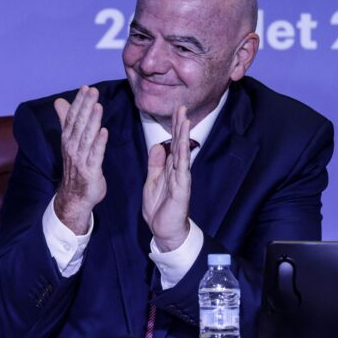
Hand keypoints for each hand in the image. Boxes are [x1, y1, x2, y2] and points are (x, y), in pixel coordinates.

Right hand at [53, 86, 108, 234]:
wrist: (74, 197)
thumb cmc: (76, 166)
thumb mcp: (70, 141)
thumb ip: (66, 120)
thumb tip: (59, 101)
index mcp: (67, 139)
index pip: (72, 117)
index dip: (79, 102)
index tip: (86, 88)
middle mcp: (71, 147)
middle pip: (79, 124)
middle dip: (86, 107)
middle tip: (93, 91)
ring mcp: (80, 159)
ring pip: (86, 137)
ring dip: (92, 121)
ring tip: (98, 106)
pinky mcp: (90, 171)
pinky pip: (95, 155)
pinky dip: (99, 143)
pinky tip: (104, 132)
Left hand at [142, 106, 191, 251]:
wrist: (164, 231)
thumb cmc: (160, 208)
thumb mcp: (152, 181)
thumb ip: (155, 164)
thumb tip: (158, 146)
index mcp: (170, 168)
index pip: (173, 143)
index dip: (173, 127)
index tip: (176, 111)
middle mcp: (178, 171)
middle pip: (180, 143)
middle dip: (180, 126)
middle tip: (182, 107)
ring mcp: (181, 179)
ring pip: (183, 153)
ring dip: (183, 136)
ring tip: (185, 120)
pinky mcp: (182, 190)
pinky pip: (182, 170)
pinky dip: (183, 157)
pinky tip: (183, 145)